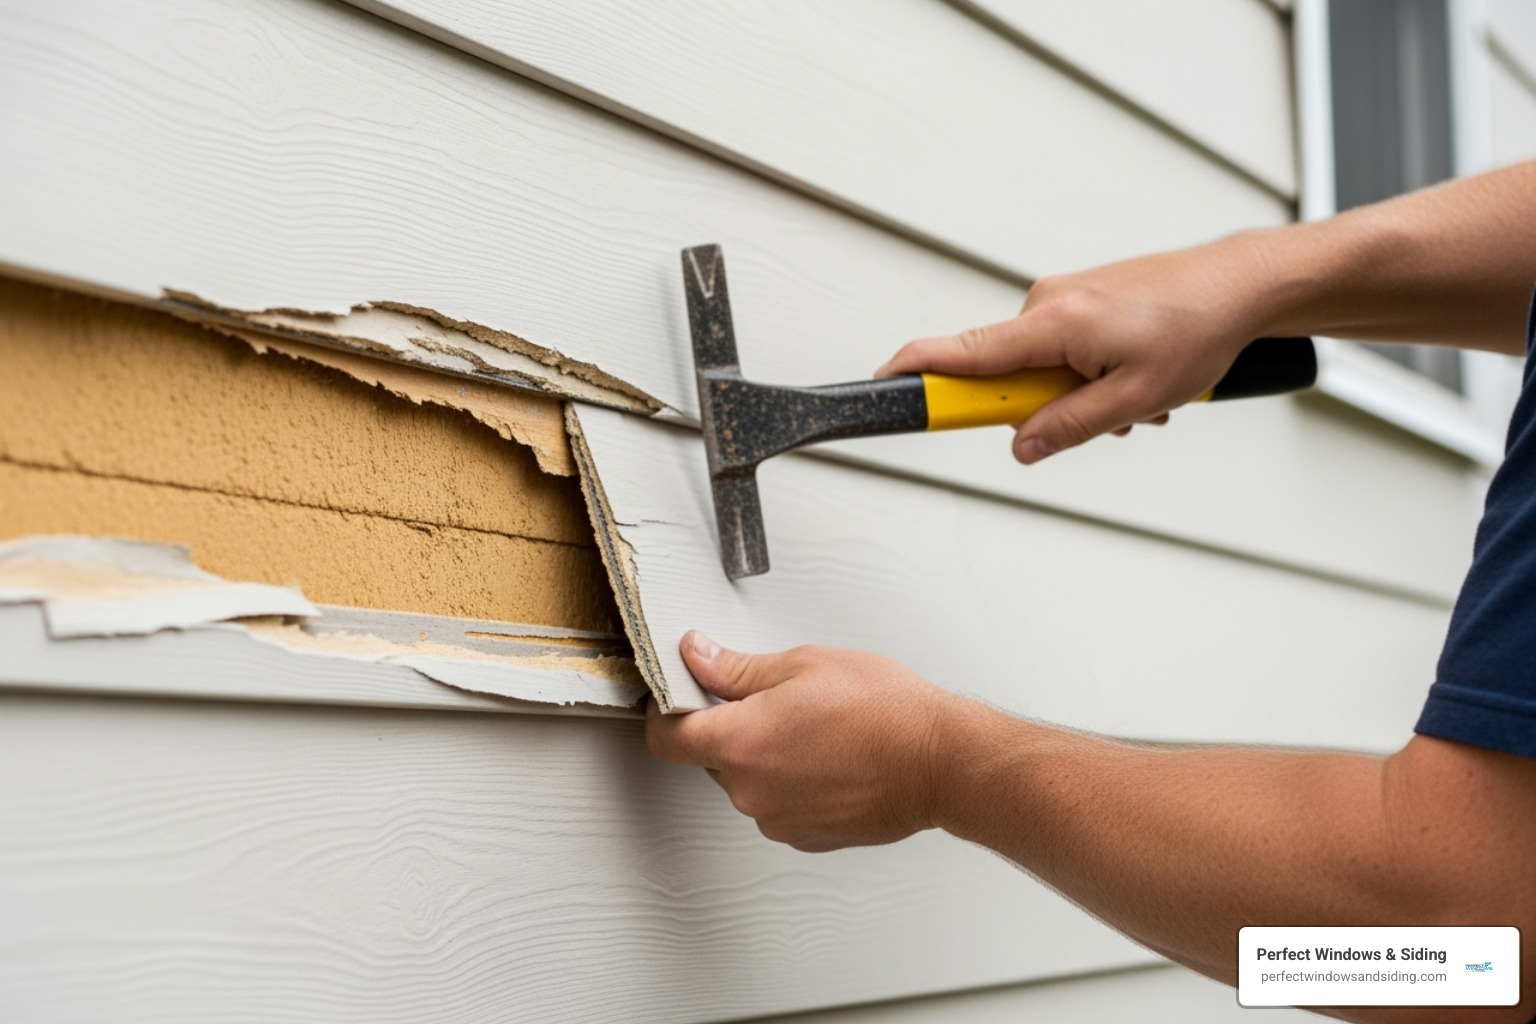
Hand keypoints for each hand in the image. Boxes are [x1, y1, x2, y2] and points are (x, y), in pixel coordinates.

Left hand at [645, 631, 964, 850]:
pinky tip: (829, 758)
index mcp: (741, 743)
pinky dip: (793, 782)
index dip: (665, 714)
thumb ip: (736, 669)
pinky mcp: (806, 836)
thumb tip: (697, 656)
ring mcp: (778, 819)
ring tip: (816, 729)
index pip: (667, 738)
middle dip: (731, 727)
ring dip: (766, 756)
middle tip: (776, 700)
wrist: (940, 761)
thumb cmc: (885, 711)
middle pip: (711, 757)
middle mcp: (751, 791)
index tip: (677, 697)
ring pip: (748, 781)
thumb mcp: (803, 665)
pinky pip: (779, 804)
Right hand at [877, 234, 1276, 462]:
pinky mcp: (1080, 296)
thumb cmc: (1199, 328)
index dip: (918, 373)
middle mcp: (1048, 299)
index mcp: (1054, 321)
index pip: (965, 352)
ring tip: (1140, 391)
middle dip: (1048, 406)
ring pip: (1043, 366)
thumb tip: (1022, 445)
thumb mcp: (1136, 398)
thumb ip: (1070, 427)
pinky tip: (1137, 374)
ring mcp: (1063, 295)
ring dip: (1081, 392)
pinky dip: (1092, 371)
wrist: (1241, 284)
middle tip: (1110, 414)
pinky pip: (1063, 348)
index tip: (881, 386)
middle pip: (1007, 372)